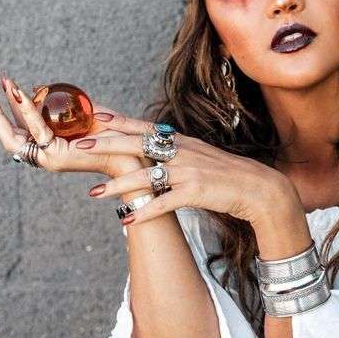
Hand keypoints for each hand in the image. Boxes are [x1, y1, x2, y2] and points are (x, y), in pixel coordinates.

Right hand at [0, 74, 150, 178]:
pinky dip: (28, 111)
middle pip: (7, 135)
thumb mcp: (82, 114)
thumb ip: (59, 106)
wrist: (130, 152)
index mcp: (46, 148)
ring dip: (7, 107)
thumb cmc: (110, 133)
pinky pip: (38, 130)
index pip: (15, 130)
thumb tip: (39, 87)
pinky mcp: (57, 156)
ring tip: (3, 84)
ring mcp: (48, 158)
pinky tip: (20, 93)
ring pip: (18, 133)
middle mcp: (43, 156)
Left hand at [71, 117, 294, 224]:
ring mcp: (189, 171)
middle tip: (79, 148)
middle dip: (106, 146)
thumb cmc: (228, 176)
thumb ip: (176, 152)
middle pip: (137, 145)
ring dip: (118, 186)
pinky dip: (146, 213)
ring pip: (146, 176)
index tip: (94, 116)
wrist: (260, 190)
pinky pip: (165, 203)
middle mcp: (183, 151)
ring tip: (95, 194)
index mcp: (182, 142)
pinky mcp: (196, 192)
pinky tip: (128, 221)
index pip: (144, 127)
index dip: (118, 121)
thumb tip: (153, 152)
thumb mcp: (200, 157)